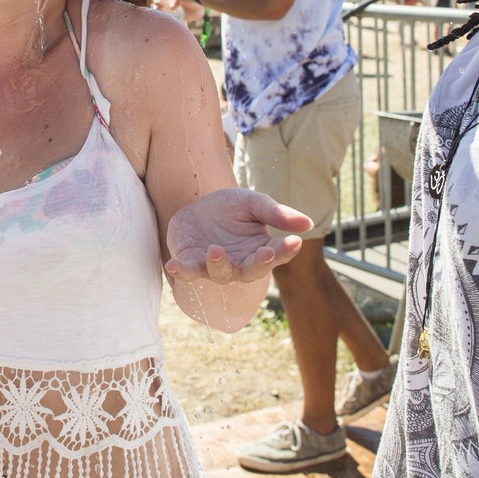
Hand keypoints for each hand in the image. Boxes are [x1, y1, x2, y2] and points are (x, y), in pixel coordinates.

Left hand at [164, 189, 309, 283]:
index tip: (295, 242)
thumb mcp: (254, 203)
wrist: (198, 206)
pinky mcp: (191, 263)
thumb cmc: (232, 208)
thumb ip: (276, 214)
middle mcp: (240, 264)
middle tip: (265, 254)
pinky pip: (187, 271)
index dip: (286, 251)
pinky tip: (172, 266)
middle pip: (251, 271)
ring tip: (216, 250)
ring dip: (219, 265)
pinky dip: (181, 271)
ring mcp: (214, 267)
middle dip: (259, 264)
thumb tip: (307, 223)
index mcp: (260, 251)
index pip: (277, 255)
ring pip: (220, 274)